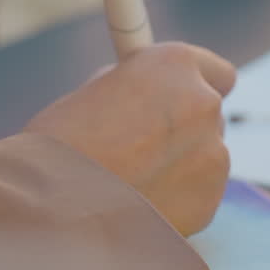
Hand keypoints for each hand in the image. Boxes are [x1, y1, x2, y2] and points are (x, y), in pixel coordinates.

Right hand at [24, 43, 235, 235]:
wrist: (54, 205)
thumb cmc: (59, 144)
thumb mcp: (96, 92)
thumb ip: (135, 89)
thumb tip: (146, 98)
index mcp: (174, 63)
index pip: (216, 71)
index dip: (194, 87)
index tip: (178, 100)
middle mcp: (204, 102)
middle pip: (209, 115)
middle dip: (184, 129)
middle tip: (144, 145)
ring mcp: (213, 153)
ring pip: (205, 157)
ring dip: (180, 165)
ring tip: (129, 181)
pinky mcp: (209, 200)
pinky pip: (199, 194)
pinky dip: (177, 199)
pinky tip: (138, 205)